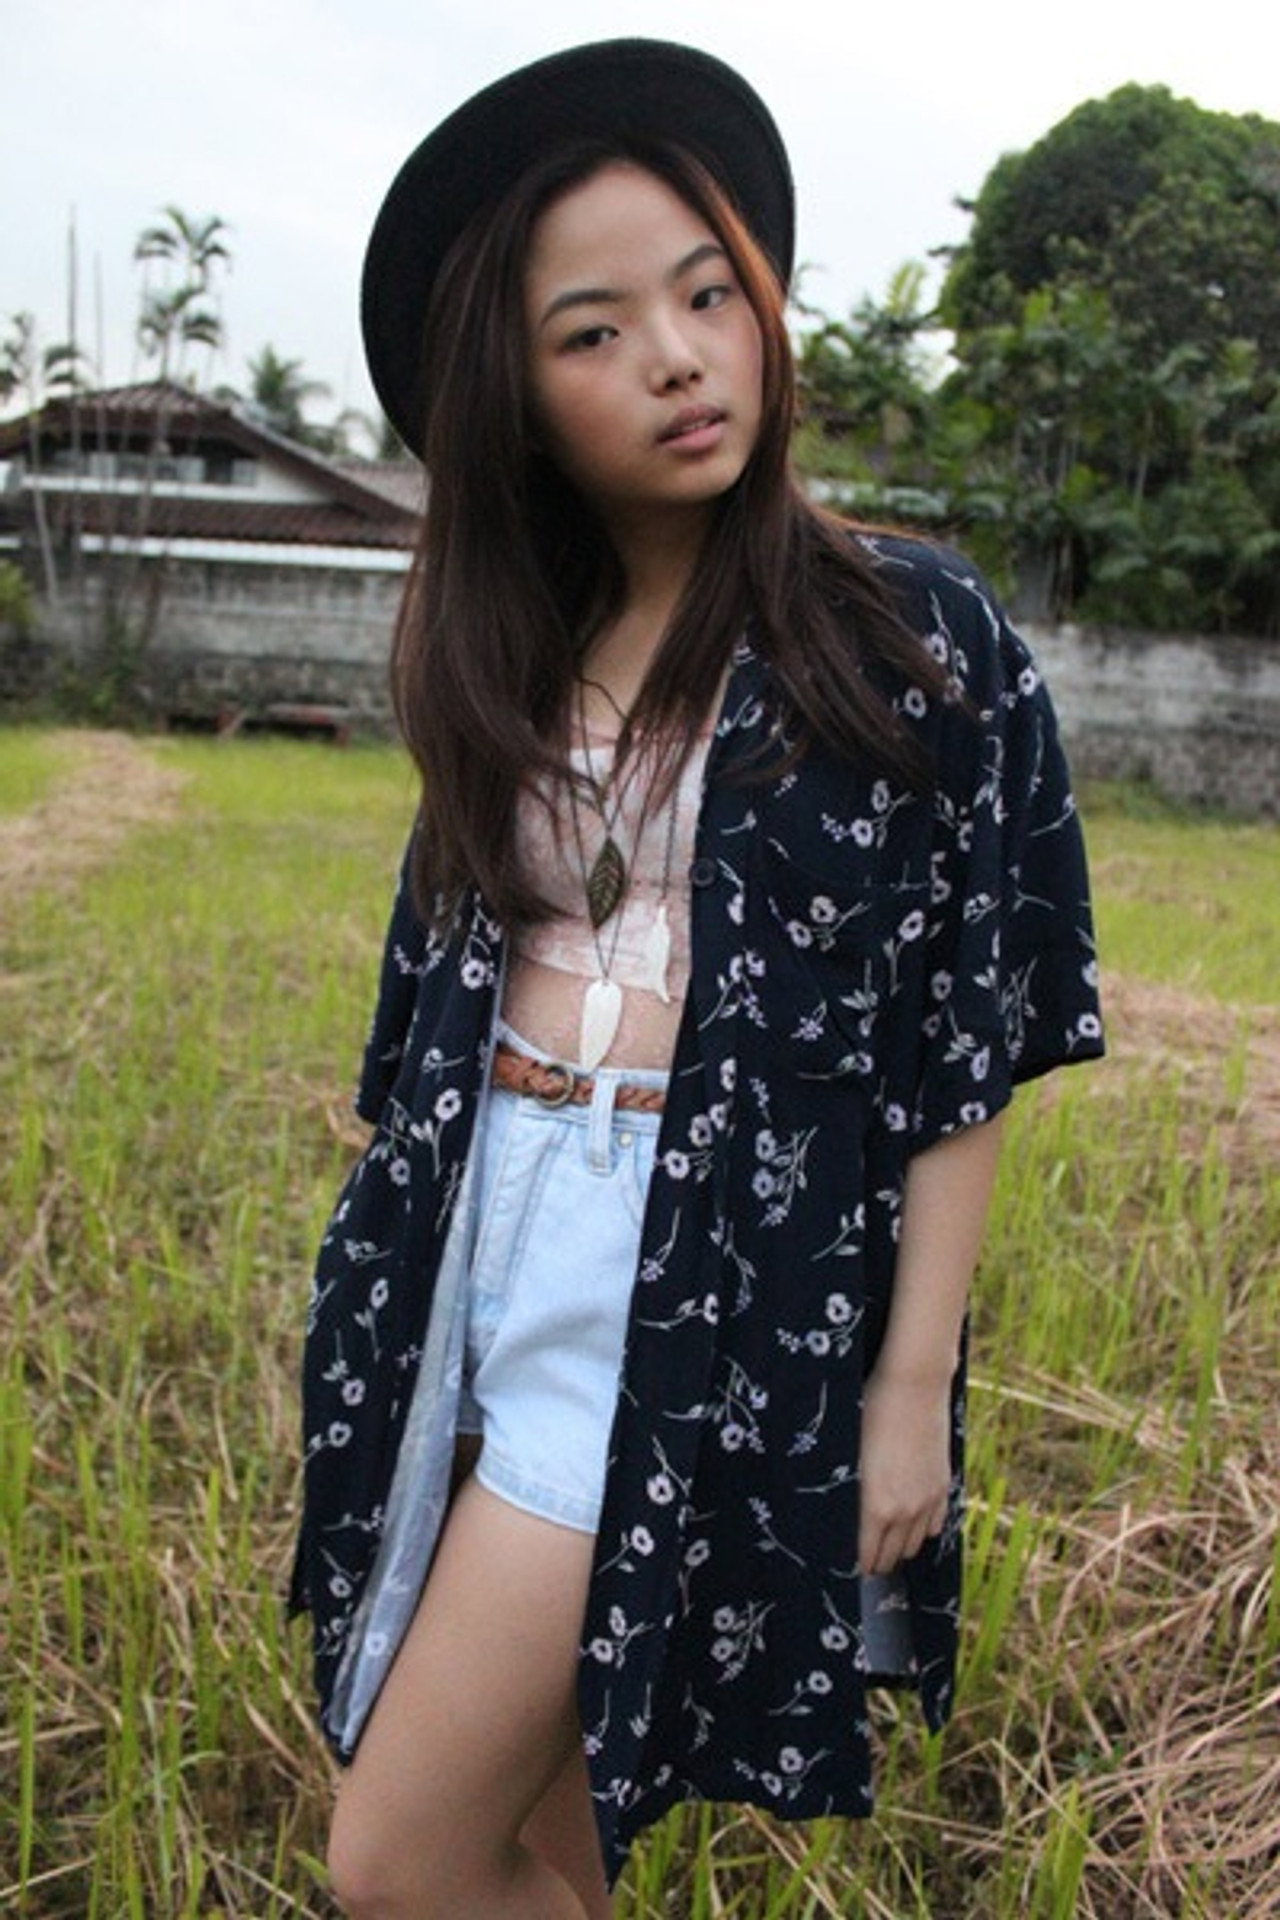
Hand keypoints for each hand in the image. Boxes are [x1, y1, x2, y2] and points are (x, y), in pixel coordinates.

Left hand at [857, 1368, 952, 1576]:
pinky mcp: (943, 1487)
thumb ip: (848, 1492)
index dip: (853, 1564)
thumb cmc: (870, 1411)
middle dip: (874, 1561)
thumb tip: (837, 1515)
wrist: (913, 1385)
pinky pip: (934, 1526)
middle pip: (889, 1558)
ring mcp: (927, 1501)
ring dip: (897, 1548)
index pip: (864, 1556)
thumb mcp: (848, 1452)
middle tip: (861, 1556)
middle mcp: (904, 1511)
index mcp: (875, 1506)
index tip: (844, 1564)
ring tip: (883, 1541)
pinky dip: (920, 1530)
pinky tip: (908, 1521)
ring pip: (913, 1546)